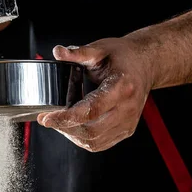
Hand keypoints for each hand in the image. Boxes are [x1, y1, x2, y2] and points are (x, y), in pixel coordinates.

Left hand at [36, 36, 153, 151]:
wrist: (145, 64)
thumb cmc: (123, 56)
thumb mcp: (100, 49)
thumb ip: (78, 52)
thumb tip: (58, 51)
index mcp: (122, 86)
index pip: (91, 110)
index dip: (66, 117)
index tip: (46, 118)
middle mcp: (128, 108)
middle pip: (91, 130)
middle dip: (64, 127)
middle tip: (47, 119)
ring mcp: (129, 122)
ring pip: (94, 141)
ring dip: (71, 134)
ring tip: (60, 119)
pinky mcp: (126, 130)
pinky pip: (100, 143)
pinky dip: (82, 138)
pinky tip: (73, 126)